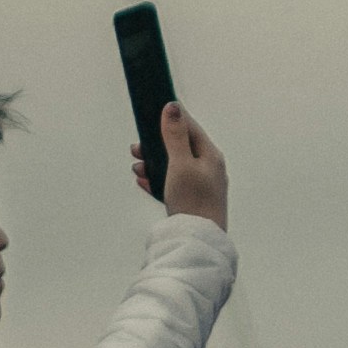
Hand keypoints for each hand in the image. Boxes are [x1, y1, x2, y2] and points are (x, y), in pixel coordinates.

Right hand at [136, 104, 229, 226]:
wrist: (198, 241)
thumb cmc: (193, 201)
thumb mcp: (180, 163)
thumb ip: (175, 136)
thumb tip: (173, 107)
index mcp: (211, 156)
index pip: (191, 127)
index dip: (172, 118)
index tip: (154, 110)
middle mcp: (208, 169)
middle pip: (180, 147)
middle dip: (156, 145)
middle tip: (136, 147)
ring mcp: (201, 186)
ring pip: (173, 166)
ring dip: (153, 163)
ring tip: (137, 167)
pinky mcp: (192, 201)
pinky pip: (172, 184)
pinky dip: (157, 180)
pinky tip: (144, 182)